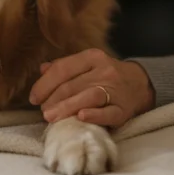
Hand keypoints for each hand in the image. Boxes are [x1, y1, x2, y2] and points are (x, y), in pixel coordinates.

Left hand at [29, 48, 154, 127]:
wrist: (141, 84)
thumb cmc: (105, 76)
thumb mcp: (86, 66)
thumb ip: (64, 67)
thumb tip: (42, 69)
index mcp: (92, 57)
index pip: (62, 68)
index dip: (44, 84)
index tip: (33, 98)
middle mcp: (104, 70)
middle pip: (73, 85)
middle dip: (53, 99)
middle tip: (42, 112)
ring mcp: (116, 89)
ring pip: (89, 96)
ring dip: (67, 107)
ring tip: (51, 117)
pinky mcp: (124, 108)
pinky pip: (109, 112)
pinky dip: (94, 115)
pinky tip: (80, 117)